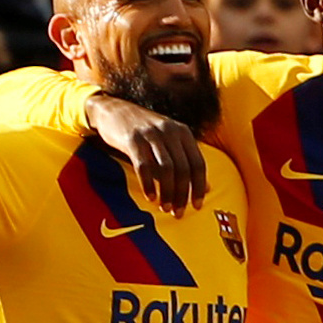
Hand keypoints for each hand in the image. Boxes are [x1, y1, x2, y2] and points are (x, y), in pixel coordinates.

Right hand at [85, 88, 207, 215]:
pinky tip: (150, 197)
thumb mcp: (169, 142)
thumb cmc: (144, 132)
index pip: (198, 163)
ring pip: (166, 169)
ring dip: (167, 192)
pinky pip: (144, 166)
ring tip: (165, 208)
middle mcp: (170, 131)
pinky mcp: (133, 139)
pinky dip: (148, 184)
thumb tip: (209, 188)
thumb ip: (186, 162)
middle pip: (183, 168)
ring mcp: (151, 134)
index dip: (200, 187)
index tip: (197, 206)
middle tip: (178, 213)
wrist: (113, 110)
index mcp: (183, 132)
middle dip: (182, 194)